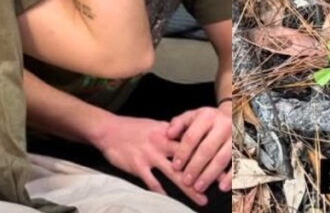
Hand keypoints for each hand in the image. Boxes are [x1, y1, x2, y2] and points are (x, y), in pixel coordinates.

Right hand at [93, 115, 208, 205]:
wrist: (108, 130)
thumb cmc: (131, 128)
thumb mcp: (154, 125)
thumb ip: (171, 133)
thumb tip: (186, 136)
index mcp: (168, 132)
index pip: (192, 143)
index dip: (208, 153)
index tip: (221, 164)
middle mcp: (162, 143)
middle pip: (188, 160)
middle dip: (204, 173)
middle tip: (218, 185)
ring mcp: (150, 155)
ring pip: (174, 174)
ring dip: (189, 188)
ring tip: (201, 199)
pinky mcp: (138, 166)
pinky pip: (153, 182)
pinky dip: (162, 193)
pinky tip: (170, 203)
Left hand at [166, 106, 232, 192]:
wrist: (233, 115)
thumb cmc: (208, 119)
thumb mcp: (192, 116)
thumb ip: (178, 123)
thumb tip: (168, 134)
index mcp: (207, 116)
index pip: (192, 136)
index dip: (183, 152)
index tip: (175, 166)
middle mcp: (223, 125)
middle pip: (207, 149)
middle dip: (195, 167)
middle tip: (186, 181)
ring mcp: (235, 137)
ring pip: (221, 158)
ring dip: (209, 175)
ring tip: (198, 187)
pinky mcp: (244, 147)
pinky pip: (238, 164)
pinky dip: (230, 177)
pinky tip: (222, 187)